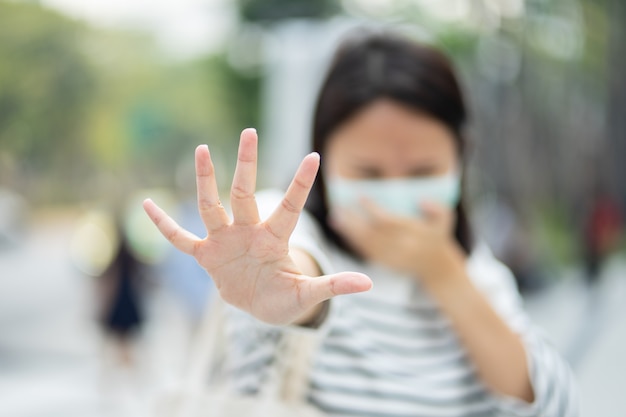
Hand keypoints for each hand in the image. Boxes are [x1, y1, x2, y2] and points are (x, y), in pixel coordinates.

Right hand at [143, 128, 371, 324]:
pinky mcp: (207, 256)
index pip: (290, 207)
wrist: (261, 306)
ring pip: (212, 206)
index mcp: (275, 239)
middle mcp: (249, 232)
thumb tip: (369, 285)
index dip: (300, 184)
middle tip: (250, 131)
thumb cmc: (286, 298)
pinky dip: (164, 225)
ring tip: (203, 149)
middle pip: (245, 193)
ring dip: (206, 180)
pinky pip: (181, 239)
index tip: (315, 156)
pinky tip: (145, 204)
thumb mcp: (307, 294)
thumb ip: (332, 286)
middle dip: (248, 164)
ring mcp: (225, 241)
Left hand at [330, 198, 464, 284]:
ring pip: (366, 244)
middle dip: (354, 222)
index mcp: (415, 235)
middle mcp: (401, 248)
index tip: (359, 197)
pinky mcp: (385, 264)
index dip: (373, 209)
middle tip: (339, 209)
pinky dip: (354, 241)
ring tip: (336, 218)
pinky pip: (366, 252)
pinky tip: (343, 230)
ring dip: (349, 232)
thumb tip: (422, 200)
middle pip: (373, 234)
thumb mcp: (444, 221)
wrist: (437, 269)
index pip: (389, 222)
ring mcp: (392, 258)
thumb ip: (437, 209)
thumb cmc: (437, 237)